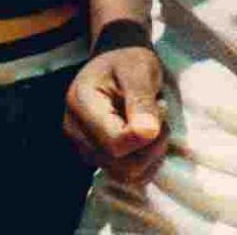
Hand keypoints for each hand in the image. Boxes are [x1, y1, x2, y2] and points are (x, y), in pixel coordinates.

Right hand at [63, 47, 168, 185]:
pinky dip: (147, 163)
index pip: (114, 143)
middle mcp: (75, 132)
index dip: (144, 136)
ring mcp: (84, 148)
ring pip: (126, 175)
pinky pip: (128, 177)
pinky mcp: (97, 158)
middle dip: (152, 145)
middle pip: (121, 164)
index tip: (161, 107)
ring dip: (152, 154)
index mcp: (80, 104)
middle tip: (161, 113)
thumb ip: (141, 100)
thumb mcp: (139, 70)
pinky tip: (150, 138)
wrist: (118, 60)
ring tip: (154, 123)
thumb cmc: (129, 59)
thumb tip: (148, 133)